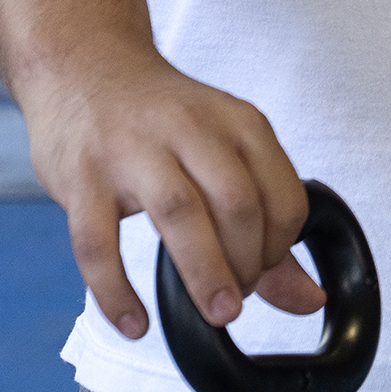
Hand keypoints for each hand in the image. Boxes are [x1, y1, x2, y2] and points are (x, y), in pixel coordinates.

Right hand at [24, 50, 321, 341]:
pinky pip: (97, 243)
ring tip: (215, 315)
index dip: (282, 246)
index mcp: (238, 122)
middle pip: (237, 203)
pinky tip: (135, 324)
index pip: (284, 194)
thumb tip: (308, 300)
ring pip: (179, 213)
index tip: (263, 271)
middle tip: (235, 300)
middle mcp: (189, 128)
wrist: (85, 67)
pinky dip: (117, 291)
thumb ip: (265, 225)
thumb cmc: (163, 121)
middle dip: (248, 265)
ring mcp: (131, 149)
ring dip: (204, 273)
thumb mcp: (225, 150)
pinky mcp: (81, 177)